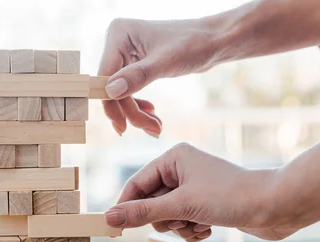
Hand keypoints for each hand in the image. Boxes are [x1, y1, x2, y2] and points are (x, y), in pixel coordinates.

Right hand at [99, 18, 217, 135]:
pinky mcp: (133, 65)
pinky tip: (152, 114)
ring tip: (156, 126)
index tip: (123, 126)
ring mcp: (125, 55)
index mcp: (119, 33)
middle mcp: (118, 42)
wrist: (214, 41)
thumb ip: (137, 76)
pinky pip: (128, 92)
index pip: (105, 76)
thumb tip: (111, 91)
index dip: (111, 103)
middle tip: (152, 129)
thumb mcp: (166, 61)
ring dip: (136, 113)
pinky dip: (139, 107)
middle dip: (130, 112)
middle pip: (112, 88)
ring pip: (120, 94)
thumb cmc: (194, 43)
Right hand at [104, 143, 292, 241]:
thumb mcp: (181, 206)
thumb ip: (142, 212)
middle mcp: (181, 170)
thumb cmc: (230, 196)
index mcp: (173, 158)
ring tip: (199, 223)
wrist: (276, 206)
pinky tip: (209, 228)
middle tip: (180, 219)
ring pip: (167, 217)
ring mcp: (193, 188)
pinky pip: (183, 223)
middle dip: (164, 218)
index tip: (114, 227)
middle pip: (151, 203)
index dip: (126, 206)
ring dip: (180, 227)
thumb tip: (109, 218)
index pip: (136, 184)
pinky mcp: (205, 204)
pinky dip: (192, 230)